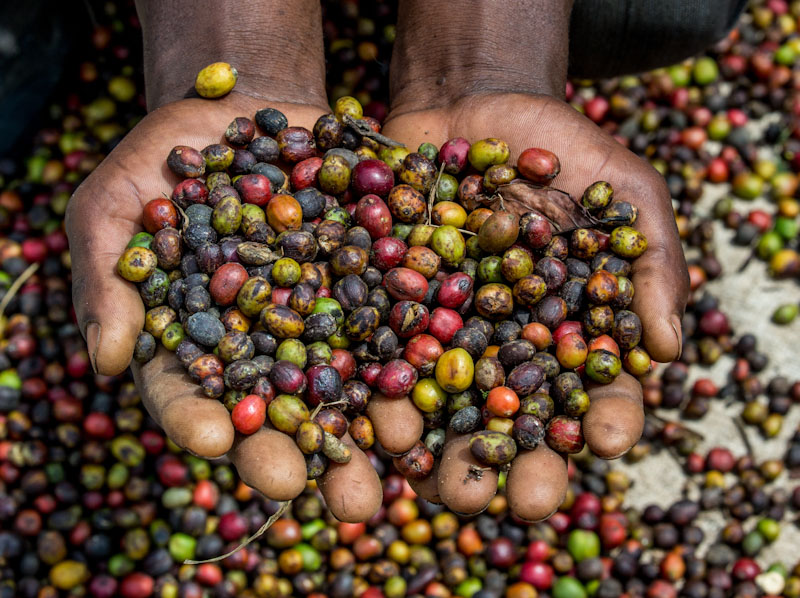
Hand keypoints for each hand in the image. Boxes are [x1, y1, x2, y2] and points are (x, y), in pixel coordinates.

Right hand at [65, 93, 386, 520]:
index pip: (189, 393)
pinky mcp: (376, 283)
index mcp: (197, 344)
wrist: (247, 108)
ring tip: (403, 451)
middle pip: (282, 411)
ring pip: (351, 380)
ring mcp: (326, 318)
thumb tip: (106, 362)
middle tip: (328, 496)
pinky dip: (421, 343)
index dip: (200, 418)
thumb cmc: (168, 158)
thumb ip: (109, 279)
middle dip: (306, 452)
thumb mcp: (115, 203)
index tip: (218, 441)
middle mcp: (266, 346)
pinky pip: (400, 317)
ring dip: (379, 420)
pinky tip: (443, 372)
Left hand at [381, 92, 688, 519]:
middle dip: (515, 461)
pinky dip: (375, 385)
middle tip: (515, 501)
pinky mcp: (387, 307)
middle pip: (513, 416)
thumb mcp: (623, 187)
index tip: (609, 443)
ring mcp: (443, 331)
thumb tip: (668, 350)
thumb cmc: (560, 143)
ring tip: (433, 480)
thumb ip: (651, 262)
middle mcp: (505, 344)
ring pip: (441, 404)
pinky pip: (379, 352)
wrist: (469, 104)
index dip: (606, 419)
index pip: (596, 388)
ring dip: (438, 446)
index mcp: (568, 329)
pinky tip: (373, 422)